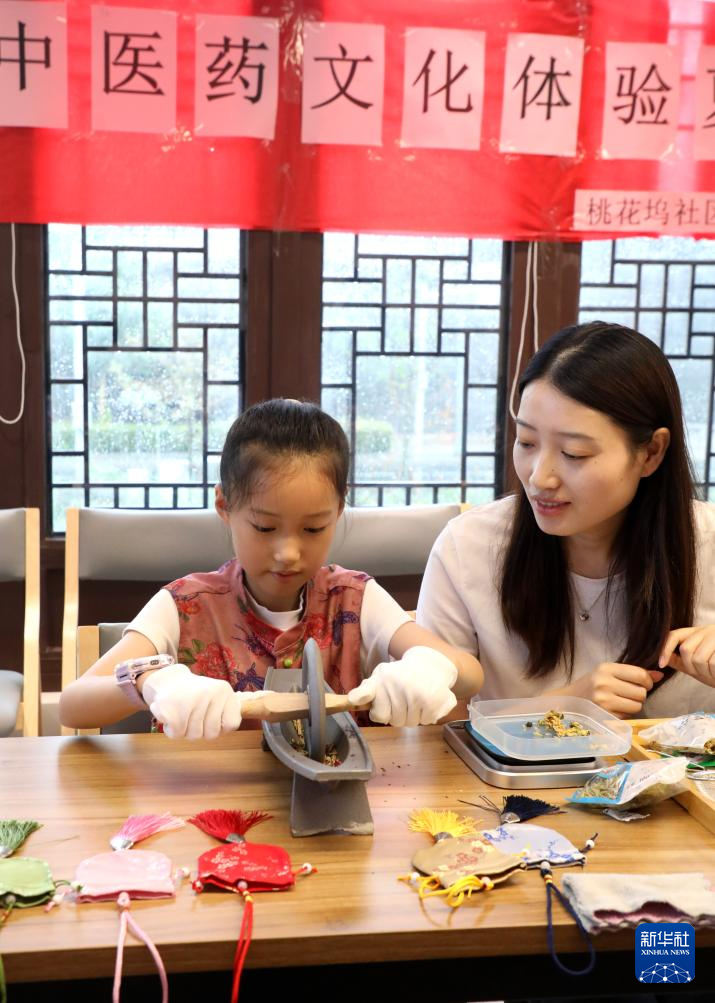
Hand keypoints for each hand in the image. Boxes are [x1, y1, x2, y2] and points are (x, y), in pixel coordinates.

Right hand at [142, 664, 268, 739]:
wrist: (167, 681)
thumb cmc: (195, 694)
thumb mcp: (217, 696)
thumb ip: (228, 710)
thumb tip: (261, 708)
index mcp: (224, 691)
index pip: (232, 724)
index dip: (220, 726)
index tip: (211, 718)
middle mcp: (211, 694)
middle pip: (211, 734)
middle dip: (200, 730)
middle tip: (193, 716)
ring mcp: (192, 700)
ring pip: (193, 736)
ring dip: (185, 731)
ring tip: (182, 714)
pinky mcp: (173, 708)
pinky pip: (177, 734)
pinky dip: (172, 731)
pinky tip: (171, 717)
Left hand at [347, 646, 457, 726]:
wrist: (430, 664)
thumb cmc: (401, 675)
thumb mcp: (381, 676)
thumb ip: (366, 690)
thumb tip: (352, 700)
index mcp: (383, 678)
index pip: (367, 692)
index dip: (360, 697)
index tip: (352, 699)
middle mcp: (399, 684)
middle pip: (393, 720)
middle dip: (398, 714)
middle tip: (403, 700)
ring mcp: (417, 693)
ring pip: (410, 723)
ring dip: (413, 716)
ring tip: (415, 699)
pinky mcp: (433, 701)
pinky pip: (425, 721)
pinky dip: (426, 715)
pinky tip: (426, 701)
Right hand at [573, 662, 662, 716]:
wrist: (569, 700)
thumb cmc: (591, 684)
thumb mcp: (609, 673)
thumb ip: (633, 673)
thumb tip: (660, 675)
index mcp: (606, 669)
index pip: (640, 675)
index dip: (648, 681)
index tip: (645, 684)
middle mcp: (604, 684)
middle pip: (641, 692)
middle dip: (639, 695)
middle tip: (629, 694)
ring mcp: (604, 702)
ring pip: (637, 706)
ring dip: (633, 705)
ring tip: (621, 702)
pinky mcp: (604, 716)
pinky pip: (627, 716)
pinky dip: (625, 714)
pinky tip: (614, 709)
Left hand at [659, 625, 714, 687]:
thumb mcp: (701, 666)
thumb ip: (682, 661)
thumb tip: (661, 660)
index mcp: (699, 633)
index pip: (674, 635)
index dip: (665, 649)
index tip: (661, 665)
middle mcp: (708, 630)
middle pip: (686, 650)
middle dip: (692, 668)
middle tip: (707, 675)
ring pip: (699, 658)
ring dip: (706, 673)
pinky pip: (712, 663)